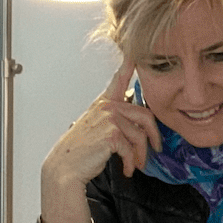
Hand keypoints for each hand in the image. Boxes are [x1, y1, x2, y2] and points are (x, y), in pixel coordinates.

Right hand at [39, 60, 161, 222]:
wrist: (65, 167)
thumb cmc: (80, 150)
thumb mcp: (96, 128)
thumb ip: (115, 120)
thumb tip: (137, 126)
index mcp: (104, 103)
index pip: (119, 79)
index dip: (130, 65)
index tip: (136, 54)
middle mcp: (107, 107)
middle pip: (145, 115)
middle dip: (154, 135)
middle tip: (156, 147)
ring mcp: (109, 118)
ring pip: (141, 135)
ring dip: (141, 154)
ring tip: (136, 164)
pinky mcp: (112, 133)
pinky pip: (131, 148)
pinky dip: (131, 162)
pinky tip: (127, 169)